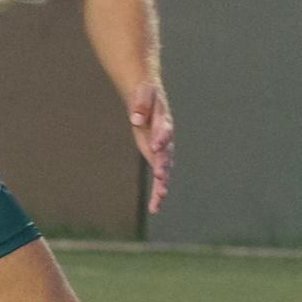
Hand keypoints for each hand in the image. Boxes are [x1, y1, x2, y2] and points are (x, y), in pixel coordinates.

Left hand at [125, 85, 175, 212]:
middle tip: (159, 176)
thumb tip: (134, 119)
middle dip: (163, 165)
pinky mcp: (157, 159)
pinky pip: (159, 177)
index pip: (164, 129)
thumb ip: (140, 104)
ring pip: (165, 170)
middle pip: (166, 153)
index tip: (155, 145)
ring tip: (159, 198)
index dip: (161, 137)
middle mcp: (166, 138)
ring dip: (162, 184)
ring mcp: (163, 150)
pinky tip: (154, 208)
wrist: (151, 97)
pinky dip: (157, 192)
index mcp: (164, 120)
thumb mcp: (143, 93)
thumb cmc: (147, 94)